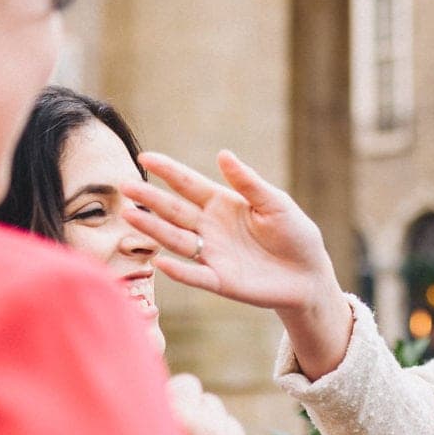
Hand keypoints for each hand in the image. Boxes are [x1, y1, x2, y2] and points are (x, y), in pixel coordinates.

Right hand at [123, 150, 336, 313]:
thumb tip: (223, 154)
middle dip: (150, 198)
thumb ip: (248, 183)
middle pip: (174, 210)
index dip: (168, 170)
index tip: (145, 157)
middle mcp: (210, 227)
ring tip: (130, 215)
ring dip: (153, 229)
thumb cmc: (294, 234)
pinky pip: (195, 274)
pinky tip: (160, 261)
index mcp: (223, 203)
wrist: (308, 275)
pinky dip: (178, 270)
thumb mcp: (275, 203)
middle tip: (125, 186)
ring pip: (176, 239)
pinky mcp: (219, 280)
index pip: (189, 184)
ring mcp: (212, 254)